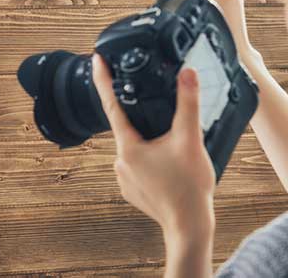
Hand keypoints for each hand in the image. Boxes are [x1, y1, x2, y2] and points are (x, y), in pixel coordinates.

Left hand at [92, 54, 214, 237]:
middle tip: (162, 119)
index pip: (111, 104)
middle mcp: (120, 162)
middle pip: (127, 127)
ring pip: (134, 148)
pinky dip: (149, 160)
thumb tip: (187, 74)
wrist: (189, 226)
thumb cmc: (189, 188)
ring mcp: (124, 178)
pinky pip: (137, 166)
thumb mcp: (190, 139)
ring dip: (148, 142)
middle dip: (140, 118)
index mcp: (129, 147)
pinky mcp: (132, 190)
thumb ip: (187, 103)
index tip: (96, 60)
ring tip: (172, 148)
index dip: (104, 80)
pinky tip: (166, 164)